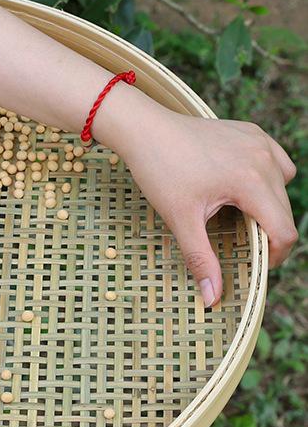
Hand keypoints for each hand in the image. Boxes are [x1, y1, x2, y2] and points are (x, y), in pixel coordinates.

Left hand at [106, 112, 297, 305]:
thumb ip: (201, 259)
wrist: (143, 129)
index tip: (254, 266)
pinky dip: (266, 179)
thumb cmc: (159, 172)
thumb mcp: (180, 220)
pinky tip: (241, 187)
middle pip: (284, 210)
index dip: (273, 257)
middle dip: (268, 233)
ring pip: (282, 185)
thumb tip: (212, 298)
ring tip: (239, 216)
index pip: (283, 231)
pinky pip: (274, 161)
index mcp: (252, 182)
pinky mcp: (251, 133)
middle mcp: (264, 159)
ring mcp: (260, 143)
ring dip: (269, 205)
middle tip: (241, 245)